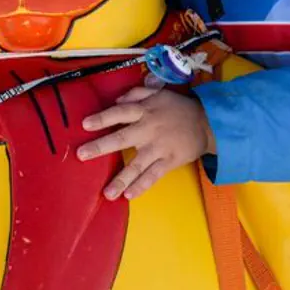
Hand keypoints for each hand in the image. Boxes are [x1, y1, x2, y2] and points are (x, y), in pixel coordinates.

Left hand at [76, 86, 215, 199]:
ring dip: (121, 179)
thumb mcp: (159, 93)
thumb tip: (116, 100)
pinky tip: (128, 196)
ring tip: (107, 193)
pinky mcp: (169, 162)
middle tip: (81, 155)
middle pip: (122, 139)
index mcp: (144, 112)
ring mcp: (158, 148)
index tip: (85, 124)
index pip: (120, 113)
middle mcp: (148, 130)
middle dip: (101, 147)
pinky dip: (141, 186)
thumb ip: (137, 94)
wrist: (208, 123)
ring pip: (136, 165)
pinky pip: (153, 176)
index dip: (103, 118)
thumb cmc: (178, 108)